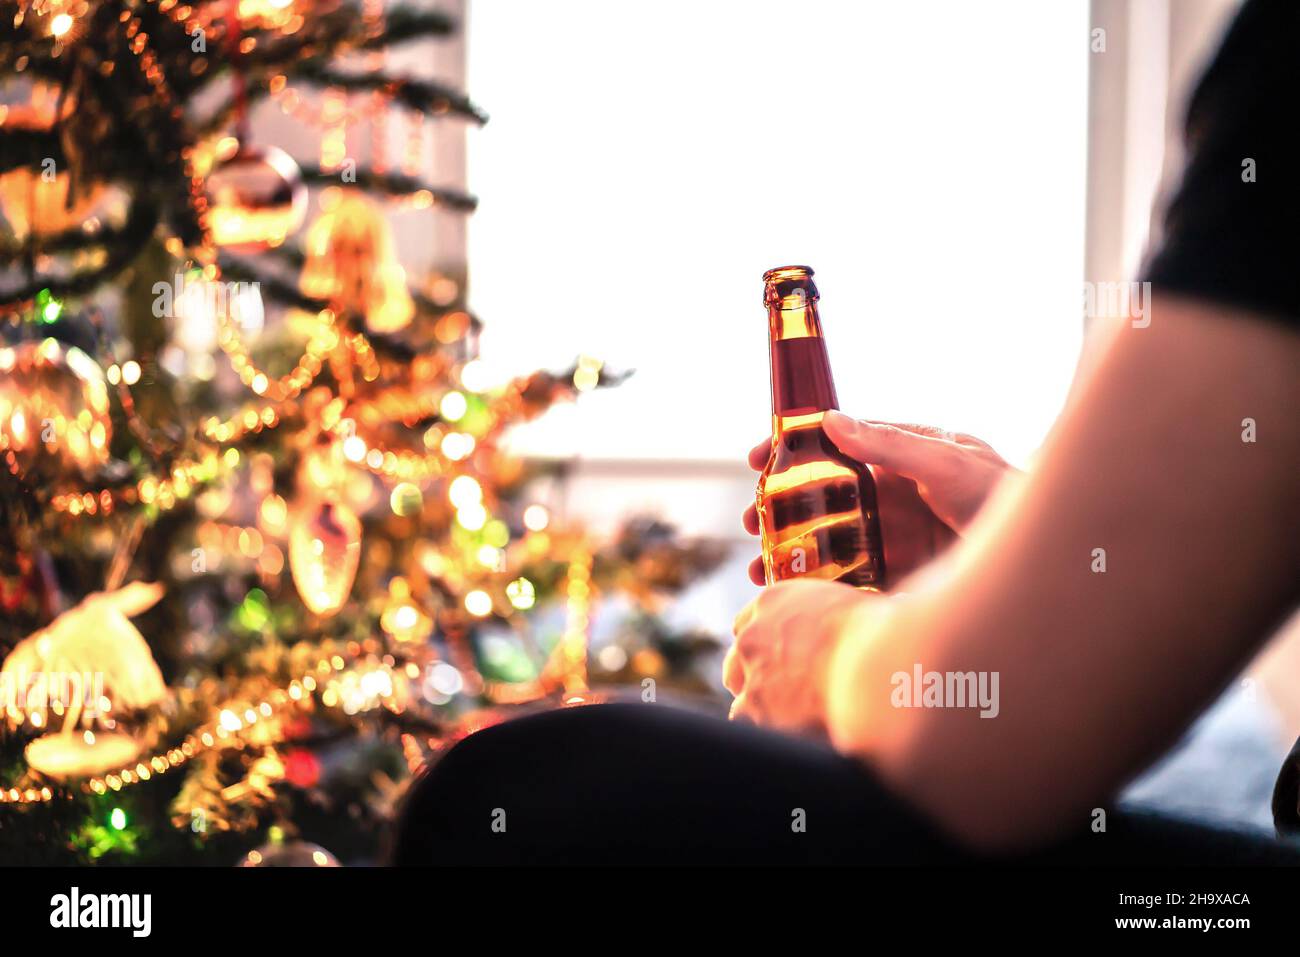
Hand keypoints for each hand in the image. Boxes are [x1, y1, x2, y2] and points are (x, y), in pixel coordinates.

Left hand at [723, 578, 869, 732]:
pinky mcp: (756, 704)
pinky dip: (760, 722)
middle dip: (754, 668)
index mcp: (776, 600)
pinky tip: (782, 729)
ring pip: (738, 684)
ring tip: (782, 710)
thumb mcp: (853, 607)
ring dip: (756, 696)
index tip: (777, 652)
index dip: (765, 639)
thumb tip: (857, 627)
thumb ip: (837, 616)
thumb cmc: (880, 634)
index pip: (752, 619)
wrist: (874, 665)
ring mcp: (752, 668)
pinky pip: (743, 716)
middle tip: (778, 683)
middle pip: (739, 652)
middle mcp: (755, 631)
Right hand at [743, 411, 1013, 583]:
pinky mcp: (907, 577)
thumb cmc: (1007, 497)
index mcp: (905, 455)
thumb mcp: (947, 463)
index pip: (837, 444)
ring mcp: (900, 537)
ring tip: (761, 569)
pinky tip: (795, 597)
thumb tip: (831, 420)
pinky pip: (854, 581)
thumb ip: (890, 444)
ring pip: (834, 541)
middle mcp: (898, 495)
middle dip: (783, 507)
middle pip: (826, 497)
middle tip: (751, 520)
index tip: (756, 458)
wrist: (1050, 560)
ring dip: (795, 552)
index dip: (794, 448)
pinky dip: (822, 589)